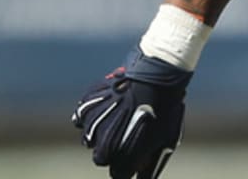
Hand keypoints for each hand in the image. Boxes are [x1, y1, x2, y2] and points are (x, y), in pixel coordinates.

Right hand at [73, 47, 191, 178]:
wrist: (157, 79)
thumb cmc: (164, 112)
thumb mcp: (165, 142)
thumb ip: (150, 166)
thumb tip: (142, 177)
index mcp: (122, 160)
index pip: (119, 174)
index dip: (128, 164)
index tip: (135, 154)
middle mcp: (102, 148)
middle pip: (101, 158)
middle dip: (112, 151)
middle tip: (127, 134)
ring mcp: (92, 127)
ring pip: (90, 139)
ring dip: (102, 132)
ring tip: (120, 116)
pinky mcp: (86, 108)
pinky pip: (82, 118)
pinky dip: (92, 115)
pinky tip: (109, 106)